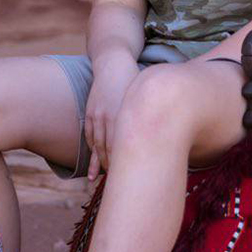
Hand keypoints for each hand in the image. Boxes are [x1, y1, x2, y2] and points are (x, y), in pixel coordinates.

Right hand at [83, 54, 139, 181]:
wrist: (114, 65)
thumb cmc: (136, 83)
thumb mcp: (144, 102)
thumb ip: (149, 122)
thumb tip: (162, 143)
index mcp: (125, 117)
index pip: (123, 148)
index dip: (125, 165)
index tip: (132, 180)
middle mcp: (109, 118)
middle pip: (109, 150)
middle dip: (113, 169)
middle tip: (119, 186)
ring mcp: (97, 116)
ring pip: (97, 146)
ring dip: (99, 164)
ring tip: (99, 181)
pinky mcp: (90, 114)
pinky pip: (89, 137)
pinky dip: (92, 152)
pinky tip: (94, 166)